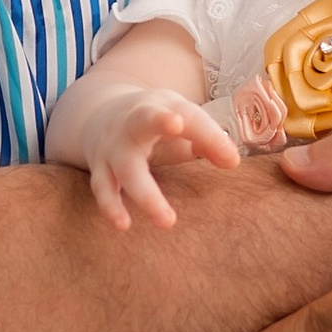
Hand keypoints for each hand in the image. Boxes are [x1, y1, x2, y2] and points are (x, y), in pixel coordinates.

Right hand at [60, 84, 242, 231]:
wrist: (100, 114)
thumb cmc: (154, 121)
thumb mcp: (180, 119)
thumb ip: (205, 140)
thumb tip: (231, 162)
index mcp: (160, 107)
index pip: (189, 118)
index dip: (208, 135)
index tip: (230, 159)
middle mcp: (132, 122)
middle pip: (144, 123)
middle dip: (160, 125)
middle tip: (179, 130)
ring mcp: (113, 145)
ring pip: (126, 168)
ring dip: (145, 194)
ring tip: (166, 221)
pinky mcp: (100, 168)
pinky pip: (103, 187)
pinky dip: (111, 205)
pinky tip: (123, 224)